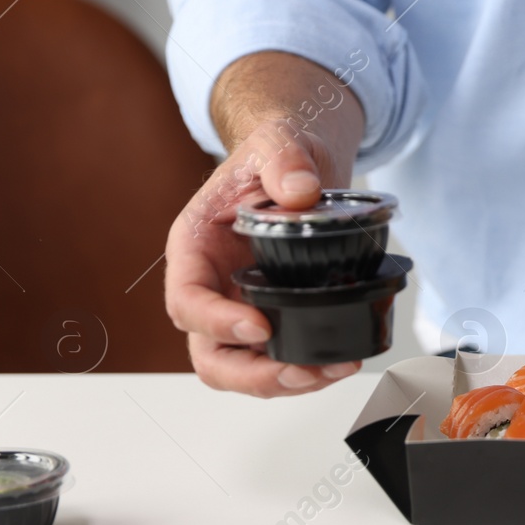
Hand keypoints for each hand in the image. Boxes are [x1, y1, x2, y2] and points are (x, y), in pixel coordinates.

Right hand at [164, 52, 365, 396]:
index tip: (258, 326)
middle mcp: (211, 285)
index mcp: (194, 247)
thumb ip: (284, 159)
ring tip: (331, 369)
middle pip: (209, 353)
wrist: (298, 163)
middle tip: (300, 370)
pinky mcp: (273, 314)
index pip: (186, 299)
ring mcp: (240, 305)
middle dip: (252, 373)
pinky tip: (338, 361)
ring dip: (284, 380)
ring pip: (243, 367)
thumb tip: (300, 189)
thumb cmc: (274, 155)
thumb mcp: (277, 143)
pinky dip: (305, 369)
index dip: (216, 321)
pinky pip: (278, 356)